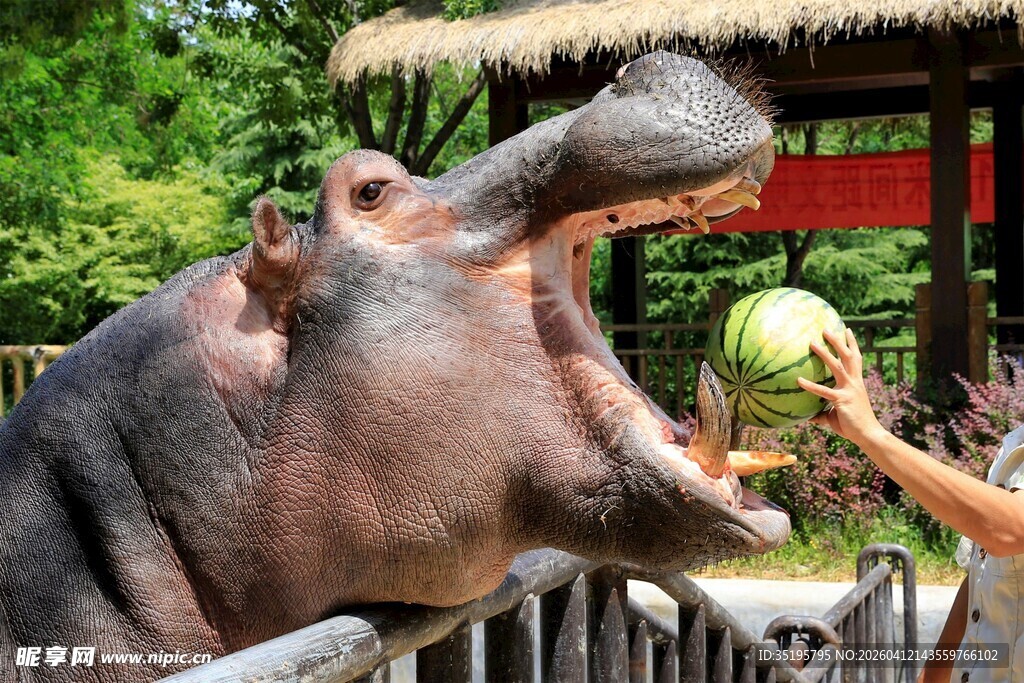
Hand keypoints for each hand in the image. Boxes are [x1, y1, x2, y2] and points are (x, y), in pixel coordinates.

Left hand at [797, 328, 885, 445]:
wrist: (868, 435)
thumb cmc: (852, 425)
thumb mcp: (835, 415)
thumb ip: (822, 413)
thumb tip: (808, 416)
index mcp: (856, 382)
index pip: (856, 358)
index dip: (852, 343)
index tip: (847, 330)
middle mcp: (854, 382)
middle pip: (848, 356)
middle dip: (838, 341)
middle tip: (826, 328)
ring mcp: (849, 390)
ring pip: (837, 366)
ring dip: (825, 353)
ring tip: (812, 342)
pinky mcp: (842, 400)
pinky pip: (823, 391)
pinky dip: (810, 385)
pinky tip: (798, 380)